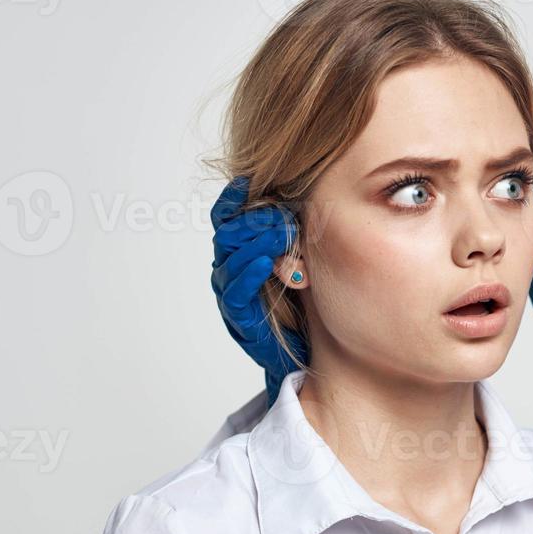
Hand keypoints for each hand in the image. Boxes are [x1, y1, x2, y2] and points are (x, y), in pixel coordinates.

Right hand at [210, 177, 305, 405]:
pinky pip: (238, 291)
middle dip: (253, 219)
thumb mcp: (298, 261)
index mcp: (238, 251)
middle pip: (228, 232)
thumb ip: (293, 234)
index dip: (233, 198)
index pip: (226, 218)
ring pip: (232, 258)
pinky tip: (265, 261)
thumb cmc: (300, 304)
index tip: (248, 180)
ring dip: (257, 241)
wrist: (300, 353)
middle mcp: (228, 268)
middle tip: (281, 211)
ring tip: (280, 230)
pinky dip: (250, 273)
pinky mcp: (239, 317)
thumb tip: (306, 201)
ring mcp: (230, 292)